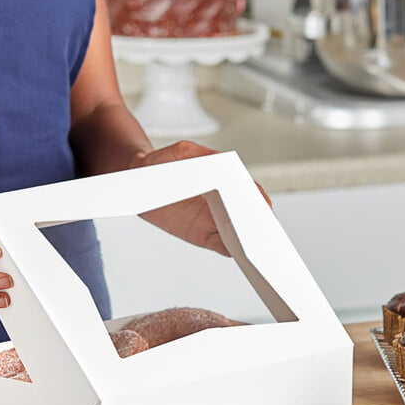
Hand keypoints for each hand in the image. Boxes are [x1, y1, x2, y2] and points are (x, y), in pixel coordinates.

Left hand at [130, 141, 270, 256]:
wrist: (141, 181)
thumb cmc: (162, 164)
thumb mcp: (183, 152)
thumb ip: (203, 157)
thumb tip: (223, 162)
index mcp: (223, 182)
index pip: (249, 192)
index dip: (259, 200)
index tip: (263, 207)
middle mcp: (222, 203)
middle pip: (249, 216)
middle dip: (261, 223)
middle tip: (264, 229)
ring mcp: (212, 220)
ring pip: (239, 233)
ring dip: (249, 239)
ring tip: (255, 244)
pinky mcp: (200, 235)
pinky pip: (221, 245)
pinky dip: (232, 250)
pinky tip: (238, 252)